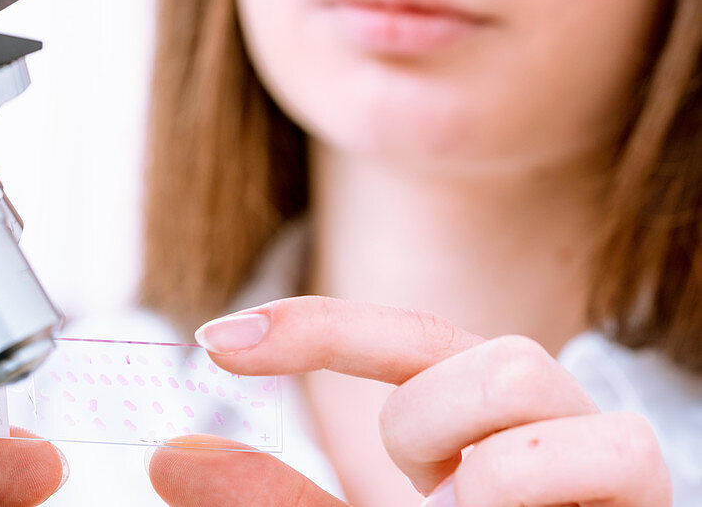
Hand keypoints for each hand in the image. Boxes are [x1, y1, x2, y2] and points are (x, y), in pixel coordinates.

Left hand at [146, 296, 670, 505]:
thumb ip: (278, 498)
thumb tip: (169, 458)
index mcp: (477, 419)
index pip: (403, 338)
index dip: (312, 327)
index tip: (212, 339)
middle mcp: (544, 417)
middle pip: (469, 345)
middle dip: (418, 423)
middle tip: (427, 500)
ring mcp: (600, 447)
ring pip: (513, 372)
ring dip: (466, 459)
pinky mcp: (646, 486)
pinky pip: (604, 446)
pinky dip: (523, 490)